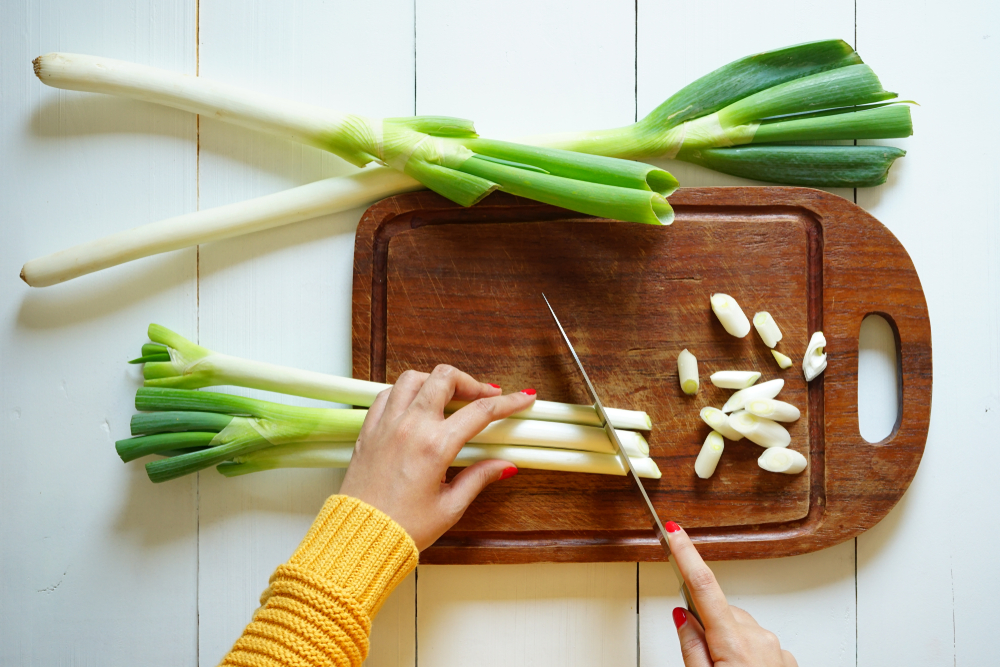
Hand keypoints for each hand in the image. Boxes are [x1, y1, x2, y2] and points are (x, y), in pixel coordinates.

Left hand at [339, 365, 535, 549]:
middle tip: (483, 396)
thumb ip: (479, 478)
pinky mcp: (369, 430)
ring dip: (436, 381)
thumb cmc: (402, 527)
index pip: (480, 411)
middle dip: (470, 383)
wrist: (360, 538)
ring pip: (413, 378)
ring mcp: (386, 425)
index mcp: (434, 446)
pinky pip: (387, 394)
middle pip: (445, 379)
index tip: (521, 399)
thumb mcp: (450, 507)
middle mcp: (409, 427)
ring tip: (449, 397)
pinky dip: (405, 392)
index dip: (508, 402)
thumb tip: (504, 466)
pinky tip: (415, 405)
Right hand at [665, 523, 797, 666]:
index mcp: (733, 643)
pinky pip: (758, 644)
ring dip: (728, 643)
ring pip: (739, 628)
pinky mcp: (785, 658)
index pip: (703, 586)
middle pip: (721, 612)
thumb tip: (683, 618)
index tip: (674, 532)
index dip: (686, 555)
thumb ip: (691, 648)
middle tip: (703, 659)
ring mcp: (775, 647)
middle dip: (707, 625)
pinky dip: (747, 655)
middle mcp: (758, 638)